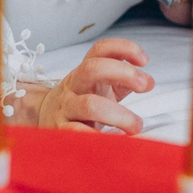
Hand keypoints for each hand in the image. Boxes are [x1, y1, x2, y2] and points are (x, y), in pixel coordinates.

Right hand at [21, 38, 153, 132]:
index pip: (101, 49)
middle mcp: (74, 85)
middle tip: (145, 86)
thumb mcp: (101, 86)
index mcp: (85, 72)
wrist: (44, 116)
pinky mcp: (60, 131)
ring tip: (136, 126)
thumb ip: (125, 82)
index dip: (124, 48)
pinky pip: (77, 133)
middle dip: (123, 73)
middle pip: (92, 68)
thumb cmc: (83, 101)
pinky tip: (115, 144)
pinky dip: (98, 138)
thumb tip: (148, 81)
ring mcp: (66, 108)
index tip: (144, 61)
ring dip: (120, 116)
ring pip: (90, 105)